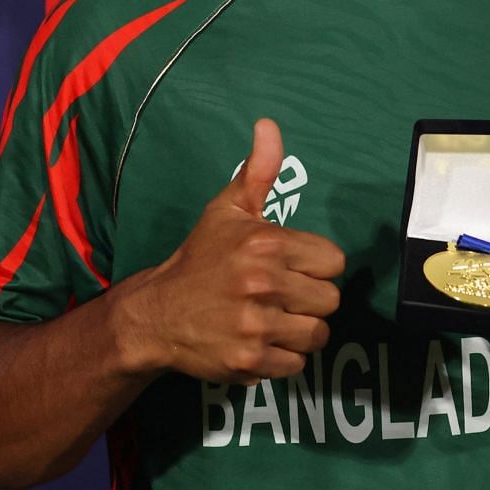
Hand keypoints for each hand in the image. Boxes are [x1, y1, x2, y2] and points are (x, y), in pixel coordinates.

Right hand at [127, 118, 344, 384]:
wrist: (156, 313)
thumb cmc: (200, 259)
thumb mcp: (227, 211)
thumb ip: (258, 171)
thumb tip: (269, 125)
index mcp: (265, 243)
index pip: (333, 261)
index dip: (315, 266)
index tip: (292, 268)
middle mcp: (263, 283)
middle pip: (330, 300)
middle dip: (310, 300)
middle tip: (282, 296)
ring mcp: (256, 325)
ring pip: (318, 334)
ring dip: (300, 331)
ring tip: (274, 319)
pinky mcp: (249, 361)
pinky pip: (296, 364)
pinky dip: (282, 357)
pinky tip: (260, 341)